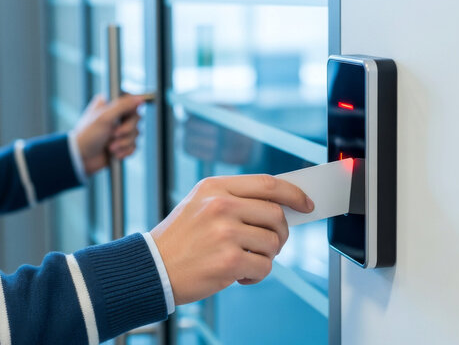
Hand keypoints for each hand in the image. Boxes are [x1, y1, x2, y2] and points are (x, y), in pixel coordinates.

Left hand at [74, 94, 143, 174]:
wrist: (81, 158)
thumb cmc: (87, 135)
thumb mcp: (104, 117)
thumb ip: (123, 105)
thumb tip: (140, 98)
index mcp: (111, 105)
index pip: (132, 101)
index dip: (132, 111)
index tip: (124, 117)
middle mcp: (117, 116)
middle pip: (137, 119)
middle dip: (126, 130)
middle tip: (114, 134)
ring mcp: (120, 130)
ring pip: (136, 134)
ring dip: (124, 143)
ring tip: (110, 147)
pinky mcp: (123, 144)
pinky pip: (134, 146)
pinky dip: (125, 151)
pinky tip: (114, 153)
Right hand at [150, 175, 314, 304]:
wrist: (152, 269)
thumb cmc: (179, 240)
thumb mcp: (199, 205)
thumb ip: (234, 200)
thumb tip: (279, 207)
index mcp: (215, 188)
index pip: (267, 184)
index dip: (293, 194)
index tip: (305, 204)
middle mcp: (221, 206)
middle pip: (276, 214)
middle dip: (280, 233)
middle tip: (268, 244)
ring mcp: (225, 232)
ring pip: (273, 243)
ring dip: (265, 256)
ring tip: (244, 261)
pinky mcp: (229, 260)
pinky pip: (265, 266)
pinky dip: (257, 275)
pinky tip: (239, 275)